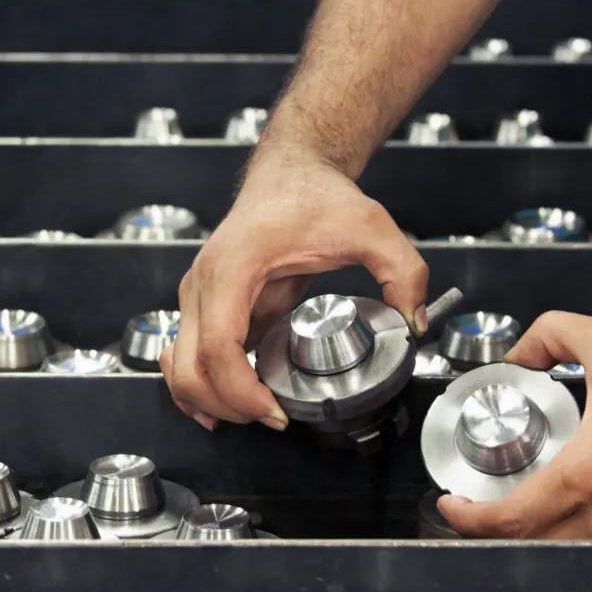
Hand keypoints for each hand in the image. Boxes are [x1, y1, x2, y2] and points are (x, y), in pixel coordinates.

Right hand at [160, 147, 429, 430]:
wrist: (290, 173)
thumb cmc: (313, 196)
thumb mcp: (370, 226)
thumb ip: (402, 271)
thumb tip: (413, 322)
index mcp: (233, 267)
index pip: (219, 346)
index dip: (242, 391)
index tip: (276, 411)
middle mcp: (203, 282)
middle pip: (189, 366)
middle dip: (226, 406)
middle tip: (271, 418)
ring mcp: (197, 295)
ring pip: (178, 366)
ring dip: (205, 401)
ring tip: (249, 416)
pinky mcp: (204, 305)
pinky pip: (186, 356)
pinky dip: (196, 386)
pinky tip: (219, 407)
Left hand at [438, 312, 591, 538]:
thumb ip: (551, 334)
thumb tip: (519, 352)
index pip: (512, 520)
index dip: (469, 519)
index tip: (453, 503)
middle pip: (531, 547)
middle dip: (491, 532)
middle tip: (474, 508)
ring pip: (567, 555)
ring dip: (531, 539)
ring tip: (511, 511)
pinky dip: (573, 540)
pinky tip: (564, 515)